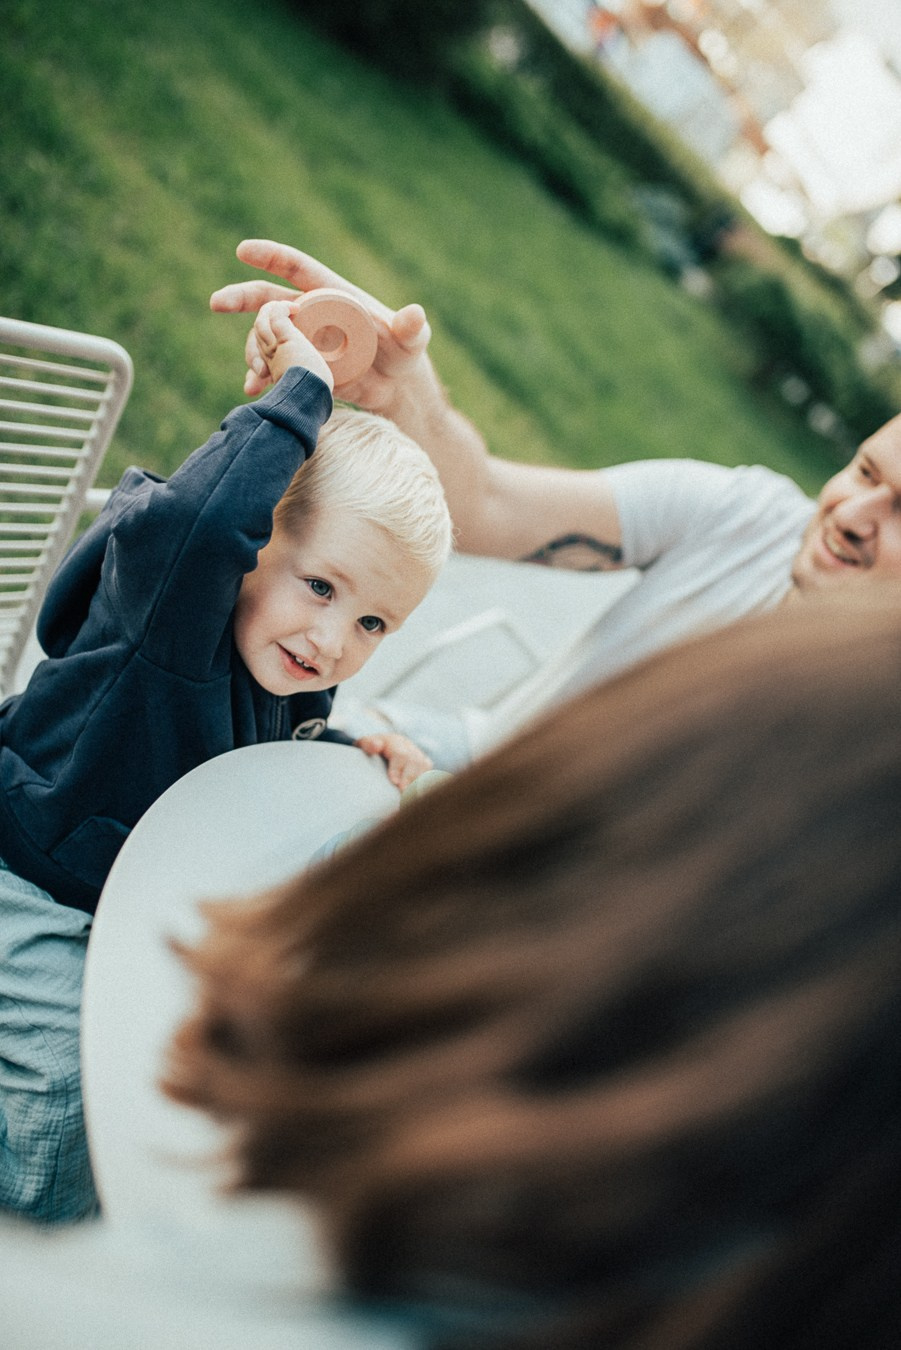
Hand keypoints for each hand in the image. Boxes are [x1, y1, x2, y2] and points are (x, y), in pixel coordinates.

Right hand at [211, 239, 430, 403]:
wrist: (394, 387)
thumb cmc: (404, 353)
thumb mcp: (411, 341)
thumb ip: (412, 328)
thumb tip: (414, 314)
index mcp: (330, 294)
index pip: (296, 268)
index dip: (270, 257)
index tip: (243, 250)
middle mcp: (309, 313)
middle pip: (268, 300)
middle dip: (241, 298)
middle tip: (216, 302)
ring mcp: (300, 339)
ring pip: (266, 336)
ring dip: (254, 349)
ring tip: (255, 370)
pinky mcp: (298, 365)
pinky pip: (272, 367)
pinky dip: (260, 377)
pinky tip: (252, 390)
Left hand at [355, 732, 433, 791]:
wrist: (381, 746)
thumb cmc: (370, 750)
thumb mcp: (365, 744)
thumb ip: (368, 744)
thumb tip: (375, 746)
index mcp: (395, 741)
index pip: (400, 755)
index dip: (398, 768)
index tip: (394, 782)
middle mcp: (410, 747)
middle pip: (415, 762)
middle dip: (409, 778)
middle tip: (404, 792)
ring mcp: (419, 755)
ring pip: (424, 767)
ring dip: (419, 782)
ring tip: (412, 797)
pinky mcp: (425, 765)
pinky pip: (430, 773)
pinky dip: (426, 784)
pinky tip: (420, 796)